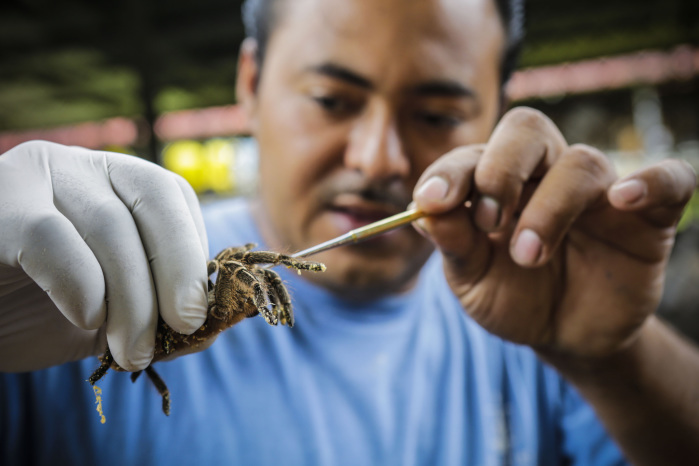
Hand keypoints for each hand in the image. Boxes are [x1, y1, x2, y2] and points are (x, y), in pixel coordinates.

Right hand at [0, 141, 208, 371]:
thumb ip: (156, 315)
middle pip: (152, 197)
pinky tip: (88, 317)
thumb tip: (212, 329)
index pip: (171, 194)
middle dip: (179, 268)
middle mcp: (76, 164)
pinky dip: (80, 282)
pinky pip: (48, 237)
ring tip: (133, 353)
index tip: (200, 310)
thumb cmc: (33, 310)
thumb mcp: (107, 315)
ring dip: (133, 299)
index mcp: (110, 179)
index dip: (193, 251)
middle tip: (187, 326)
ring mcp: (31, 175)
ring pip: (109, 225)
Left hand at [413, 107, 695, 358]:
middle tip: (488, 221)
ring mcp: (597, 192)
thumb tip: (425, 209)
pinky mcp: (646, 217)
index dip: (450, 172)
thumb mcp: (472, 279)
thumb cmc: (511, 297)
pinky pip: (668, 178)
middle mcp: (545, 174)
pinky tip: (625, 198)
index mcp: (497, 183)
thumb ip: (453, 242)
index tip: (430, 201)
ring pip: (581, 163)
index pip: (472, 155)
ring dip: (550, 207)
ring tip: (527, 256)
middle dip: (501, 169)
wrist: (563, 335)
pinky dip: (652, 181)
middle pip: (527, 129)